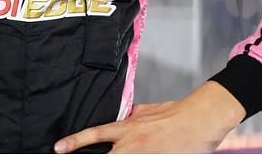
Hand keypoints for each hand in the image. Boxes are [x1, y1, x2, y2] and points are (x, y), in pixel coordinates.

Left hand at [54, 80, 244, 153]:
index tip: (58, 149)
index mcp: (129, 127)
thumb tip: (118, 116)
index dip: (74, 143)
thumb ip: (131, 115)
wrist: (202, 117)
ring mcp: (145, 156)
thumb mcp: (148, 110)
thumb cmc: (178, 112)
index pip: (95, 134)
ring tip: (124, 156)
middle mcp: (133, 144)